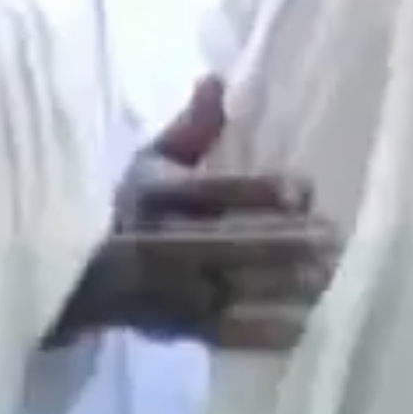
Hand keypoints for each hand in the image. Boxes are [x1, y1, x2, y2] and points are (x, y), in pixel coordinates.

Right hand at [75, 78, 342, 352]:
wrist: (81, 276)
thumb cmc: (136, 206)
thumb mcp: (153, 160)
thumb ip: (192, 125)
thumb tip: (218, 79)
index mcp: (150, 194)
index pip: (205, 192)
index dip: (253, 192)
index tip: (304, 190)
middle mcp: (152, 243)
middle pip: (219, 244)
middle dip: (276, 243)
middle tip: (331, 238)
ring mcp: (161, 292)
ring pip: (223, 289)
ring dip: (276, 286)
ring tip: (327, 278)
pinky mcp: (171, 328)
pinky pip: (218, 334)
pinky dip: (260, 333)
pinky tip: (304, 325)